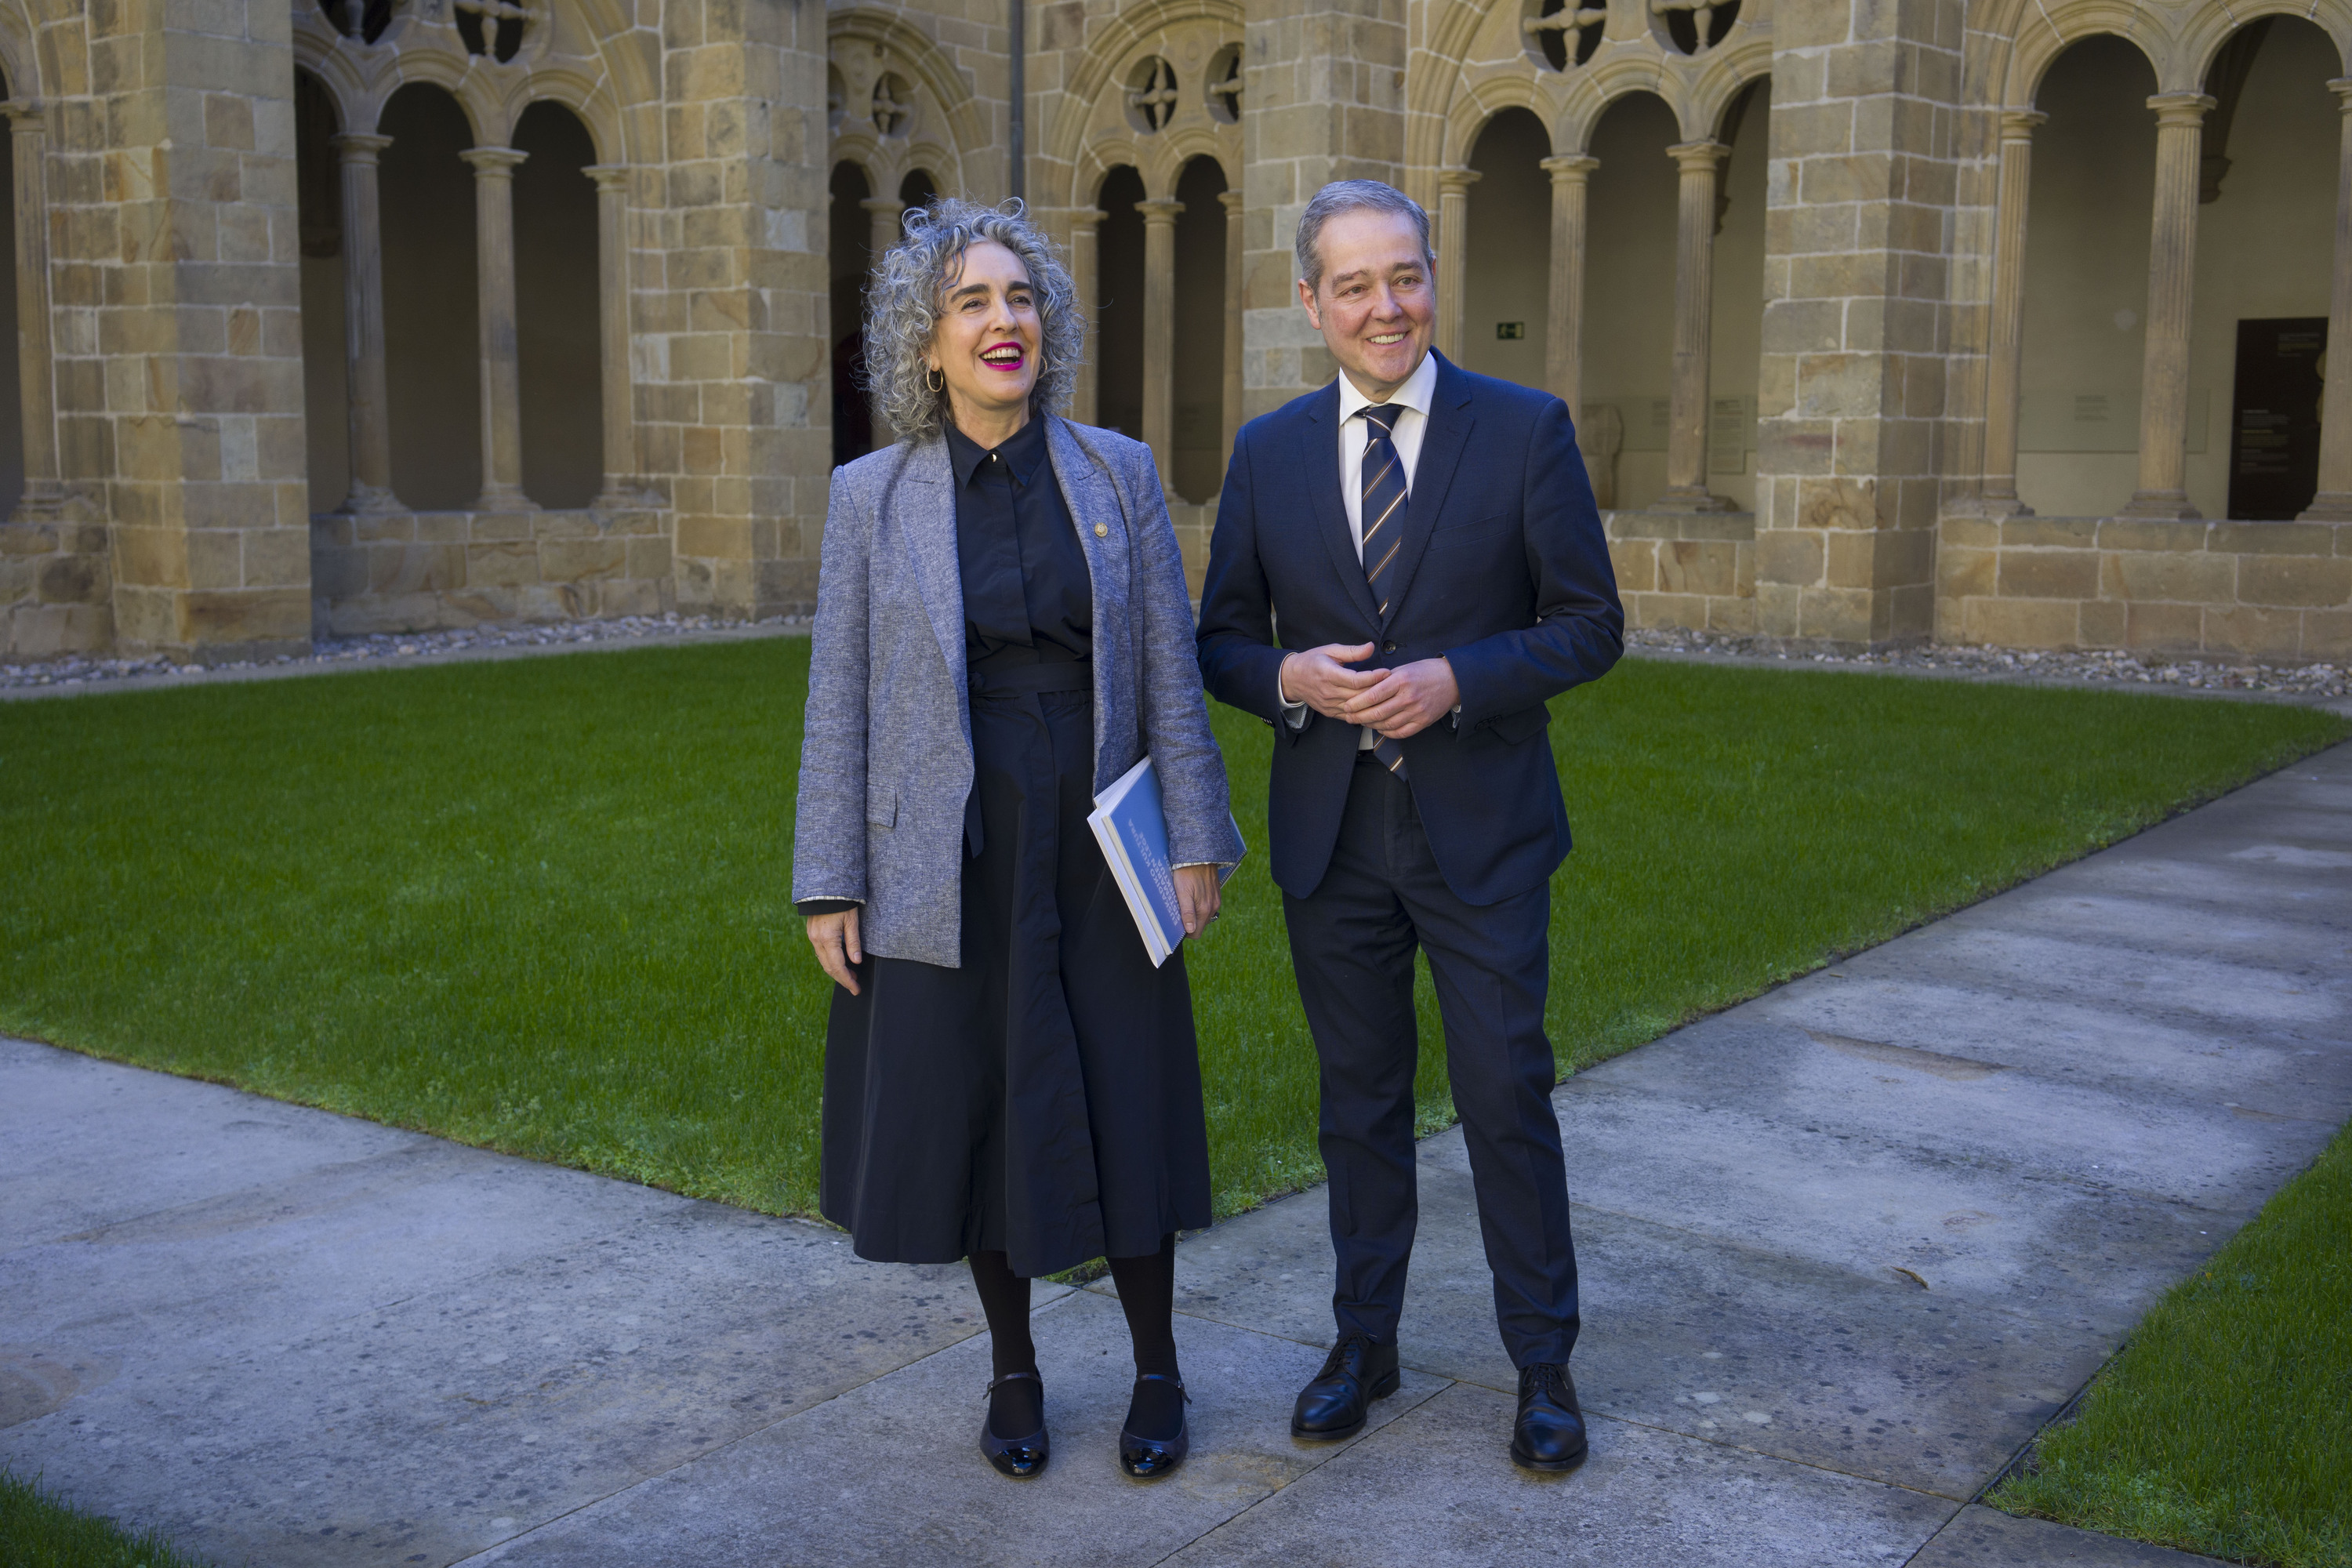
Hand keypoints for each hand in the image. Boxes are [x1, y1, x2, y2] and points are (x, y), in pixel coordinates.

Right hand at [806, 907, 864, 994]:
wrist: (826, 887)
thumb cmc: (843, 902)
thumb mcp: (852, 921)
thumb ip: (854, 942)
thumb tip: (856, 962)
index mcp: (828, 939)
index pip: (838, 967)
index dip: (847, 980)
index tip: (856, 989)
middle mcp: (817, 940)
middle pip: (828, 967)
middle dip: (842, 979)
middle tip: (854, 986)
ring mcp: (812, 937)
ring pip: (823, 961)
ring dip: (836, 970)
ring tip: (850, 975)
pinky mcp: (812, 933)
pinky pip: (820, 953)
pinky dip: (830, 961)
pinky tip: (840, 962)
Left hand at [1173, 864, 1222, 937]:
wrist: (1200, 853)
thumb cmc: (1186, 872)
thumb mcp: (1182, 892)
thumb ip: (1187, 912)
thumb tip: (1191, 930)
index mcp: (1205, 909)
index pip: (1196, 932)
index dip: (1186, 932)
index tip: (1177, 926)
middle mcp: (1213, 906)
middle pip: (1200, 924)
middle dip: (1190, 922)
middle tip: (1178, 912)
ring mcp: (1216, 899)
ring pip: (1204, 915)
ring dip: (1195, 913)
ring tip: (1184, 902)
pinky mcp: (1216, 892)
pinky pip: (1208, 905)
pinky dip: (1200, 905)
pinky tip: (1192, 895)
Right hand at [1279, 642, 1381, 720]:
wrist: (1292, 679)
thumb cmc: (1312, 661)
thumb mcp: (1330, 650)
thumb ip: (1352, 651)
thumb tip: (1371, 647)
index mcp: (1328, 674)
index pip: (1356, 680)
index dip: (1374, 677)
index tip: (1387, 672)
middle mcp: (1329, 692)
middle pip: (1359, 696)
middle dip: (1378, 690)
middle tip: (1394, 684)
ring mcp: (1329, 705)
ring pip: (1357, 708)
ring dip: (1373, 703)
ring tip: (1388, 695)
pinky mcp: (1330, 713)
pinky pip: (1351, 716)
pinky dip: (1364, 712)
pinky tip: (1376, 707)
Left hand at [1340, 657, 1458, 739]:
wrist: (1453, 680)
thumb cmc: (1426, 671)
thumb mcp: (1404, 668)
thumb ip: (1384, 679)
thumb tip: (1363, 688)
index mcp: (1401, 680)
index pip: (1373, 695)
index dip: (1356, 703)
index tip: (1346, 705)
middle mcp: (1408, 697)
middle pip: (1377, 713)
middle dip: (1358, 717)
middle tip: (1349, 717)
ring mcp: (1417, 711)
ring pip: (1387, 725)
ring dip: (1371, 726)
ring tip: (1362, 722)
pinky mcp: (1423, 722)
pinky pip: (1401, 733)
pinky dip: (1387, 732)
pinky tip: (1380, 728)